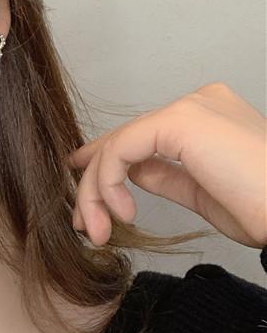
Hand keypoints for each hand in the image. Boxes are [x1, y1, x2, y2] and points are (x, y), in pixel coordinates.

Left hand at [65, 82, 266, 249]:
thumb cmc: (265, 210)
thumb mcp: (204, 193)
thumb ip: (166, 175)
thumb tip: (131, 173)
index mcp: (211, 116)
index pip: (145, 135)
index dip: (108, 163)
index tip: (87, 197)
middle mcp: (200, 103)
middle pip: (127, 138)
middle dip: (94, 183)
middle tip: (84, 223)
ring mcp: (191, 108)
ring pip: (118, 144)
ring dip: (96, 191)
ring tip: (98, 228)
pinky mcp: (180, 121)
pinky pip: (122, 148)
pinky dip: (108, 182)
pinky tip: (122, 212)